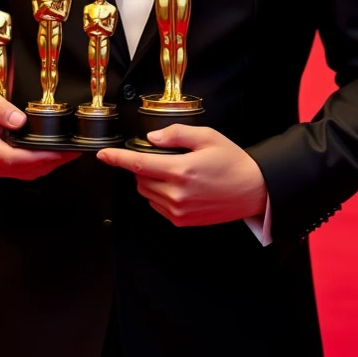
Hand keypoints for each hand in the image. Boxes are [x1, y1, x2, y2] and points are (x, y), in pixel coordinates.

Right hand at [0, 92, 80, 179]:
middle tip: (71, 151)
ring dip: (49, 165)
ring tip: (68, 154)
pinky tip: (54, 157)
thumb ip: (2, 110)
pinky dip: (41, 166)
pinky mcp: (3, 170)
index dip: (38, 156)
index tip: (57, 151)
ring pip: (27, 173)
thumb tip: (20, 120)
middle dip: (50, 161)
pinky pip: (25, 172)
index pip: (14, 158)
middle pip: (24, 169)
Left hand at [97, 125, 266, 226]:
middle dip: (143, 166)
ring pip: (147, 193)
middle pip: (140, 179)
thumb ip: (175, 134)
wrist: (254, 190)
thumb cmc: (233, 162)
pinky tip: (179, 187)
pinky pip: (157, 206)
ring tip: (176, 172)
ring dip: (150, 181)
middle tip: (165, 158)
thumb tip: (152, 138)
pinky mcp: (182, 222)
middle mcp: (177, 195)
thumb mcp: (207, 137)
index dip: (117, 158)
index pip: (138, 164)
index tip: (103, 155)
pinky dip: (159, 194)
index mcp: (181, 171)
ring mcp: (178, 211)